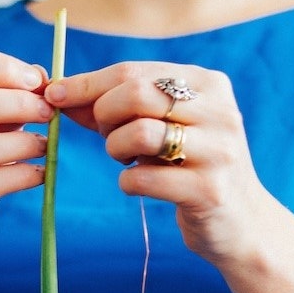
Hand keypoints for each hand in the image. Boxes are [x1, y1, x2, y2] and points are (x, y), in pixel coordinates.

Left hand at [44, 61, 265, 264]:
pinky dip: (127, 182)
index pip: (132, 71)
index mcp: (207, 83)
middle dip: (104, 115)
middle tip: (105, 135)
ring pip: (140, 132)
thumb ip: (109, 106)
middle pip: (136, 94)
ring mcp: (219, 150)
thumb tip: (56, 92)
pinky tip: (137, 184)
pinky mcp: (210, 190)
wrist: (239, 221)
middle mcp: (219, 110)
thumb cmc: (184, 165)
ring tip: (125, 159)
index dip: (86, 84)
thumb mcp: (154, 126)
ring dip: (115, 148)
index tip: (55, 95)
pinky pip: (143, 178)